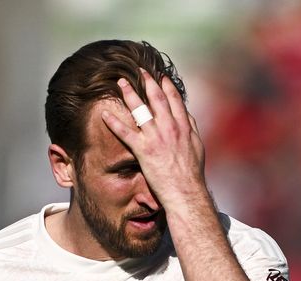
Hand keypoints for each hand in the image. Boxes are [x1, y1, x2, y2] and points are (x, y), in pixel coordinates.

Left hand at [100, 69, 205, 209]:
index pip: (174, 100)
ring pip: (140, 110)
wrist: (186, 190)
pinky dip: (114, 122)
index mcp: (183, 126)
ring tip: (121, 83)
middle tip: (138, 71)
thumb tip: (186, 115)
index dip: (166, 86)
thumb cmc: (192, 172)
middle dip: (147, 82)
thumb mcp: (197, 146)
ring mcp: (156, 137)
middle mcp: (169, 127)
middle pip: (156, 99)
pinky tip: (104, 114)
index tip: (160, 77)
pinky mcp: (143, 150)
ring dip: (129, 94)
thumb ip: (191, 128)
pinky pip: (125, 132)